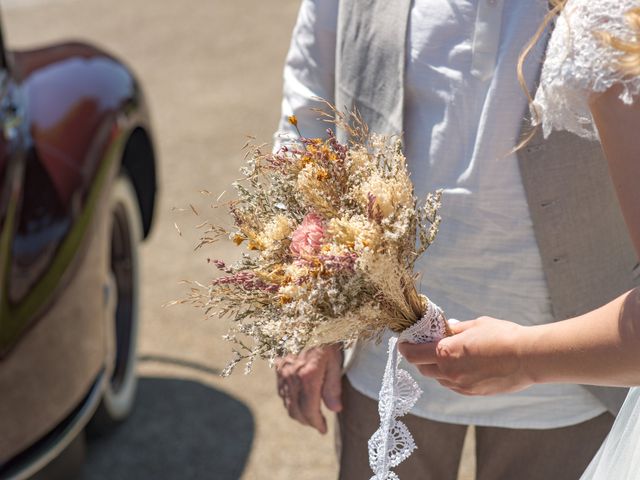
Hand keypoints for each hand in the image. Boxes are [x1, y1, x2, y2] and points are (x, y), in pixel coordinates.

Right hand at [275, 344, 342, 433]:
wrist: (308, 316)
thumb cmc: (326, 337)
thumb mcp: (336, 361)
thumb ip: (333, 387)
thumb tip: (334, 410)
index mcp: (308, 376)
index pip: (309, 410)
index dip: (317, 423)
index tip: (323, 429)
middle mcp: (291, 376)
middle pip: (296, 410)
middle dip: (308, 421)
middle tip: (319, 424)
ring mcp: (282, 371)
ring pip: (286, 402)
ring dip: (298, 413)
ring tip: (310, 415)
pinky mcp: (278, 366)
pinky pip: (281, 391)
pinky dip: (289, 401)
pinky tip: (299, 400)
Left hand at [398, 317, 532, 395]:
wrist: (528, 358)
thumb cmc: (502, 336)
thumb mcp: (476, 325)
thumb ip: (456, 329)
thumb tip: (447, 328)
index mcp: (444, 353)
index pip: (413, 355)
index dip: (405, 348)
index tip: (404, 342)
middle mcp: (449, 372)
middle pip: (423, 369)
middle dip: (420, 358)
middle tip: (425, 346)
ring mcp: (461, 385)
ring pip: (438, 379)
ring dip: (436, 368)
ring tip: (447, 355)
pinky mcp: (473, 393)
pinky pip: (454, 385)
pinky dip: (451, 376)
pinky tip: (463, 365)